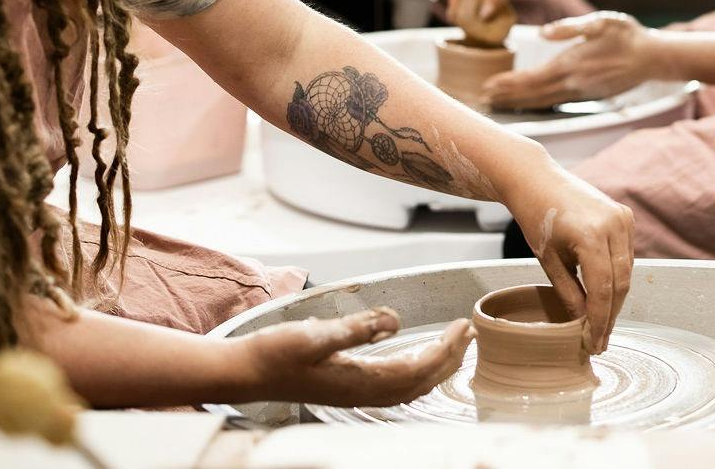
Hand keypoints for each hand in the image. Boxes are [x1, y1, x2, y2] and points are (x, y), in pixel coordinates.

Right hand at [239, 308, 471, 406]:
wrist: (245, 373)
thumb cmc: (275, 353)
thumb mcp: (314, 335)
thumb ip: (355, 329)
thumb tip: (394, 321)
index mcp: (360, 381)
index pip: (418, 368)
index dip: (446, 350)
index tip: (463, 327)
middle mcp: (363, 393)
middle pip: (420, 381)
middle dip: (449, 358)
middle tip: (469, 332)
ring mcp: (355, 393)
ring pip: (409, 387)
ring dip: (435, 367)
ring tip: (453, 346)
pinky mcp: (347, 388)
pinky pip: (393, 387)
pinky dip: (415, 375)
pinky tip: (416, 364)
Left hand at [484, 12, 657, 109]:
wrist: (653, 57)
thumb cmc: (627, 35)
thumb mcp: (601, 21)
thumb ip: (570, 27)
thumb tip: (542, 33)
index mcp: (572, 64)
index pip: (532, 78)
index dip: (509, 83)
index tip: (488, 84)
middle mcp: (573, 83)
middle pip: (532, 94)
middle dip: (506, 96)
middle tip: (483, 98)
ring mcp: (580, 92)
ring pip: (542, 101)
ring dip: (519, 102)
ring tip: (498, 103)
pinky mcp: (587, 95)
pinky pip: (555, 101)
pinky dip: (536, 103)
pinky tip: (528, 102)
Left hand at [502, 166, 635, 353]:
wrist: (537, 180)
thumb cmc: (536, 217)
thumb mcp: (549, 260)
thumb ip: (568, 294)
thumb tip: (583, 325)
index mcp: (591, 235)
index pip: (602, 290)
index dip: (600, 321)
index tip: (594, 343)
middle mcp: (613, 225)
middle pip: (620, 283)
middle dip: (610, 315)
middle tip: (600, 341)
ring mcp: (622, 218)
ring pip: (626, 271)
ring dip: (616, 298)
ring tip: (602, 323)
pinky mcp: (625, 216)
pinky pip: (626, 255)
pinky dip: (618, 276)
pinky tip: (606, 296)